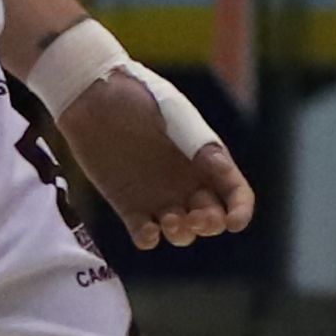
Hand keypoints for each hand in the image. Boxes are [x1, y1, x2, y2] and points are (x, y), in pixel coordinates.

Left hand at [56, 63, 252, 250]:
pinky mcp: (128, 204)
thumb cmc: (139, 97)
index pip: (234, 191)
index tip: (234, 224)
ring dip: (181, 233)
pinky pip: (144, 233)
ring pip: (181, 230)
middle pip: (210, 216)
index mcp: (205, 158)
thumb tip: (221, 169)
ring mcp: (157, 195)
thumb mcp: (176, 116)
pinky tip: (147, 232)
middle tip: (194, 218)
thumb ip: (198, 145)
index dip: (241, 210)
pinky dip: (149, 239)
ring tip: (168, 222)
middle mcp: (186, 180)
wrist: (95, 98)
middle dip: (209, 224)